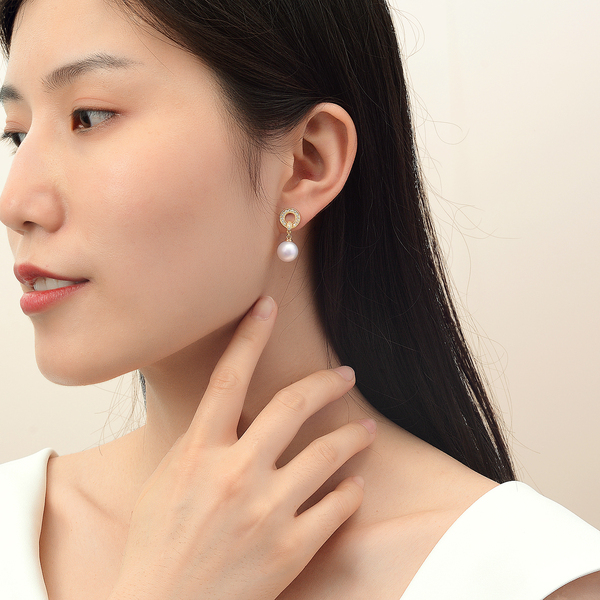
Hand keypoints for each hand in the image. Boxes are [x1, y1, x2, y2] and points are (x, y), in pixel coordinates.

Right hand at [109, 296, 375, 599]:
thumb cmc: (158, 544)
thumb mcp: (168, 480)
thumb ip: (201, 441)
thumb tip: (225, 407)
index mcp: (199, 453)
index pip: (228, 379)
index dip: (249, 336)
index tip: (266, 306)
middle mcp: (235, 474)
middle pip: (291, 406)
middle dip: (325, 383)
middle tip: (345, 375)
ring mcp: (265, 511)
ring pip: (326, 456)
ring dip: (351, 437)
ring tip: (365, 429)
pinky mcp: (290, 549)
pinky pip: (336, 508)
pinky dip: (349, 493)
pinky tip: (353, 487)